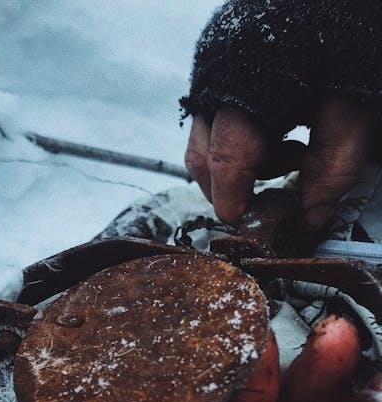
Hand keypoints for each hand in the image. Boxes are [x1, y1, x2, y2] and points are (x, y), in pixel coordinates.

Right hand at [182, 0, 380, 227]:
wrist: (340, 5)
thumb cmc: (347, 44)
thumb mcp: (354, 109)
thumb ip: (333, 165)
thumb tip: (310, 217)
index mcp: (249, 89)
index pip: (227, 160)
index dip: (234, 200)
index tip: (248, 223)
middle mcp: (220, 80)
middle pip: (203, 156)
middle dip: (234, 187)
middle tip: (275, 196)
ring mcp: (215, 73)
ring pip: (204, 142)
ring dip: (240, 165)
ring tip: (291, 154)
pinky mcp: (220, 70)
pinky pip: (214, 121)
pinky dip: (240, 141)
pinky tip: (278, 134)